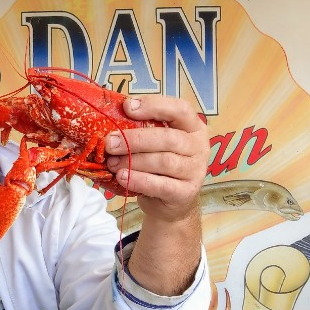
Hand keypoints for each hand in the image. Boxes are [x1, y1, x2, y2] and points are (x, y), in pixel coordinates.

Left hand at [104, 94, 207, 223]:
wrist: (169, 204)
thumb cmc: (158, 167)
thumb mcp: (153, 145)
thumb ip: (142, 130)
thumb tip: (111, 117)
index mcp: (193, 127)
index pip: (180, 109)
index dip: (154, 105)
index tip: (127, 106)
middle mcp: (199, 147)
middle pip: (169, 138)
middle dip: (135, 139)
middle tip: (110, 143)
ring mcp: (195, 171)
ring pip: (164, 161)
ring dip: (134, 161)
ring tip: (112, 163)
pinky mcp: (186, 193)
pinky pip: (161, 185)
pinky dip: (138, 180)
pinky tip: (122, 177)